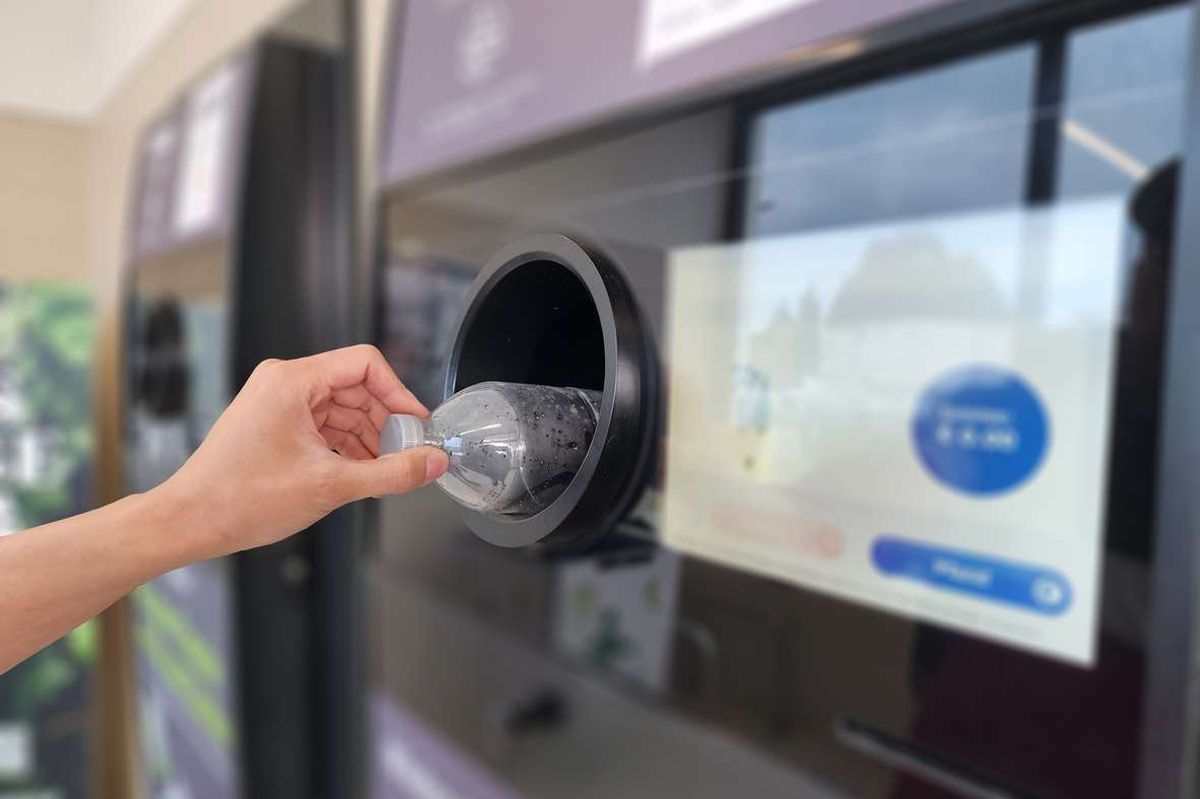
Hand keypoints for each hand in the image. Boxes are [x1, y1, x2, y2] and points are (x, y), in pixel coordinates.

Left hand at [153, 344, 448, 558]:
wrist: (189, 522)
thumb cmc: (240, 498)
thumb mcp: (331, 485)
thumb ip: (391, 473)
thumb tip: (432, 463)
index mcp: (292, 381)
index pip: (365, 364)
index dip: (399, 393)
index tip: (417, 425)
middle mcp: (284, 383)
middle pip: (357, 387)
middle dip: (385, 422)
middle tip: (407, 454)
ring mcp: (277, 403)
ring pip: (342, 409)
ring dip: (368, 437)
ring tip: (384, 470)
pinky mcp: (275, 424)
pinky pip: (324, 425)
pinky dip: (346, 446)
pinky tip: (359, 472)